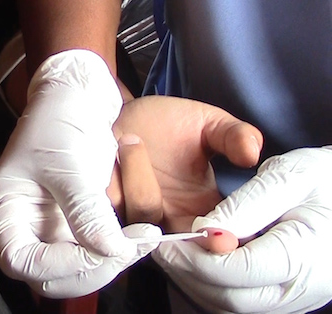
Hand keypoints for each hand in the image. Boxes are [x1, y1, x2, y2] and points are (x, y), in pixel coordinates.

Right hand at [0, 50, 161, 297]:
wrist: (78, 96)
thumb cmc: (58, 121)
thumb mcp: (68, 164)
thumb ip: (86, 210)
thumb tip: (111, 252)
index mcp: (6, 209)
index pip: (17, 259)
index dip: (54, 265)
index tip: (93, 250)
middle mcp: (25, 226)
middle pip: (46, 275)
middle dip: (88, 270)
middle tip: (125, 249)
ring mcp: (52, 228)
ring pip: (75, 271)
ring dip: (109, 265)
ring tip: (140, 240)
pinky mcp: (78, 225)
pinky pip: (96, 253)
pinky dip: (118, 252)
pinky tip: (140, 236)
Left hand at [108, 95, 261, 231]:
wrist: (122, 111)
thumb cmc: (170, 122)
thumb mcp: (210, 124)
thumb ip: (234, 136)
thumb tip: (251, 152)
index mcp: (201, 208)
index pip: (218, 239)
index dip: (222, 245)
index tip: (224, 237)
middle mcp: (169, 218)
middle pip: (181, 247)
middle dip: (184, 238)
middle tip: (172, 196)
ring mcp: (134, 213)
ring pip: (141, 215)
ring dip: (138, 179)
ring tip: (131, 139)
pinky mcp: (102, 204)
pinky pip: (107, 205)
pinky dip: (111, 180)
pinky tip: (114, 149)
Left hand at [153, 146, 331, 313]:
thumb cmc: (324, 180)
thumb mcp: (289, 177)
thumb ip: (246, 205)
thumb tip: (204, 230)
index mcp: (303, 255)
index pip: (234, 271)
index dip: (194, 257)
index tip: (168, 240)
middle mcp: (300, 289)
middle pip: (228, 297)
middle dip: (188, 273)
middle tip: (162, 247)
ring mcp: (294, 299)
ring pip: (230, 306)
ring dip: (195, 282)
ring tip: (174, 252)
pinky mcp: (285, 299)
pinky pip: (240, 302)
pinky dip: (211, 285)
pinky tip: (196, 260)